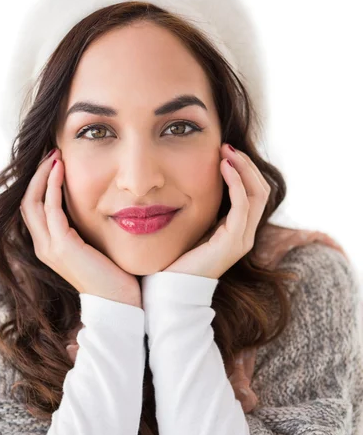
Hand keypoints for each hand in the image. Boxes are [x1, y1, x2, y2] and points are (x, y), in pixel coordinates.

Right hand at [19, 148, 141, 306]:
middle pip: (26, 202)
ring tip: (55, 156)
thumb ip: (86, 227)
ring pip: (32, 202)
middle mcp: (44, 247)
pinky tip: (62, 170)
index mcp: (50, 247)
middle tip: (52, 152)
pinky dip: (52, 186)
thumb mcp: (95, 245)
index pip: (34, 209)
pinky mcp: (62, 247)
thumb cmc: (114, 274)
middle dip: (36, 175)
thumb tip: (95, 203)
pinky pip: (50, 209)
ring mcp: (50, 248)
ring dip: (42, 175)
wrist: (121, 302)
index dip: (39, 184)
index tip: (55, 162)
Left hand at [163, 143, 270, 278]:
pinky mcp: (233, 241)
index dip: (245, 170)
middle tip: (227, 146)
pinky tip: (223, 168)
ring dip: (243, 168)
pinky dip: (236, 183)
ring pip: (258, 194)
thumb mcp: (194, 227)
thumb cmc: (178, 258)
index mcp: (238, 230)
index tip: (225, 152)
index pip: (255, 193)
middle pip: (262, 190)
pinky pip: (242, 205)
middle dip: (247, 165)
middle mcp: (246, 234)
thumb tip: (198, 182)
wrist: (172, 287)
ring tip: (226, 152)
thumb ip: (204, 210)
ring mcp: (242, 238)